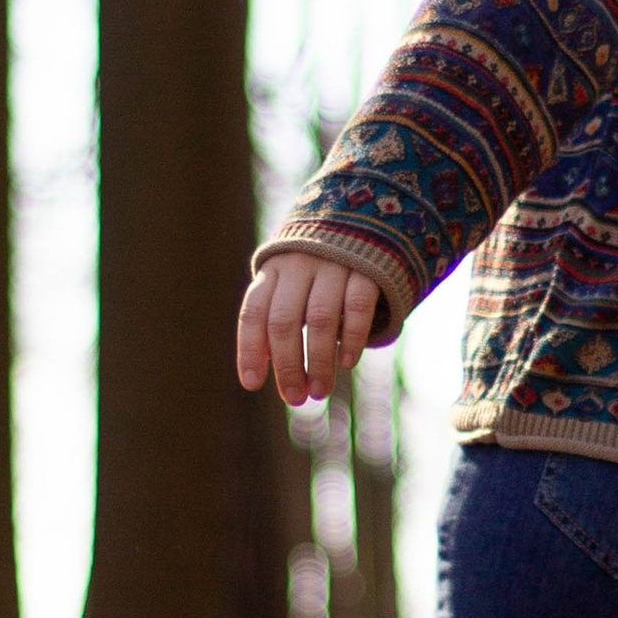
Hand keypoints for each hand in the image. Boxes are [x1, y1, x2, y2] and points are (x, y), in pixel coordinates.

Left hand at [236, 250, 382, 406]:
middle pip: (285, 320)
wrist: (362, 219)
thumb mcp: (288, 281)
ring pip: (320, 319)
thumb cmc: (316, 266)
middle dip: (288, 364)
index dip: (250, 349)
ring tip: (319, 391)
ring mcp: (334, 263)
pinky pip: (357, 307)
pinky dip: (352, 338)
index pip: (254, 312)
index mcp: (274, 269)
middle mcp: (299, 263)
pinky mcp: (367, 267)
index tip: (252, 384)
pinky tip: (347, 362)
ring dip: (319, 360)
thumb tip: (257, 371)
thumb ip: (274, 317)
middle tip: (295, 398)